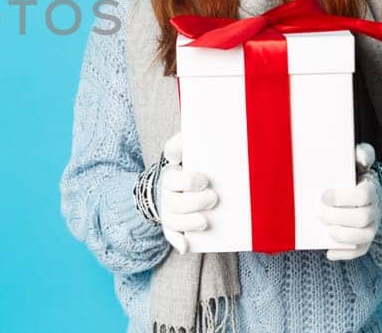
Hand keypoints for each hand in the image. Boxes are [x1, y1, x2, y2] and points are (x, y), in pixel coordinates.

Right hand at [157, 132, 217, 254]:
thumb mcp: (188, 152)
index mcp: (172, 174)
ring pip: (173, 219)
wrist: (177, 185)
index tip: (205, 179)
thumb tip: (189, 134)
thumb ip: (187, 142)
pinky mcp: (172, 225)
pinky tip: (186, 247)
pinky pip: (171, 235)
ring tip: (204, 222)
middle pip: (175, 200)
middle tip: (213, 198)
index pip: (174, 176)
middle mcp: (167, 192)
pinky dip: (177, 242)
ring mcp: (169, 210)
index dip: (187, 180)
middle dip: (194, 201)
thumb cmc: (191, 167)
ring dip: (188, 221)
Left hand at [320, 142, 381, 260]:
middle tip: (319, 213)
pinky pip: (359, 251)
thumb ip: (362, 153)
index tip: (323, 196)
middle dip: (338, 217)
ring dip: (342, 236)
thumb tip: (361, 156)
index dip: (342, 198)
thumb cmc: (357, 175)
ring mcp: (372, 227)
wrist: (368, 192)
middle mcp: (375, 211)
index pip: (362, 196)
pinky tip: (328, 251)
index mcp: (371, 190)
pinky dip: (344, 254)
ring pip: (363, 237)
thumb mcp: (359, 161)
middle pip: (361, 219)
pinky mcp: (366, 240)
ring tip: (326, 230)